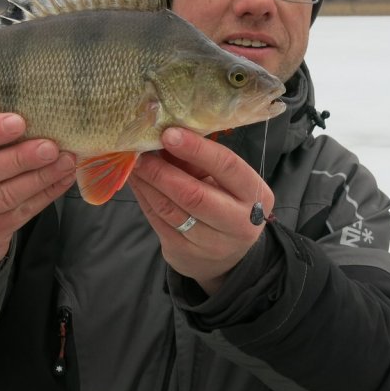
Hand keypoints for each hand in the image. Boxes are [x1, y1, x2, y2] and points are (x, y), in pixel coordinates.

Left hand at [128, 127, 271, 295]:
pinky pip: (158, 222)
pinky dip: (143, 198)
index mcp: (256, 195)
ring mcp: (212, 244)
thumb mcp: (224, 181)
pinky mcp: (185, 254)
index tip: (169, 134)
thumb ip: (200, 162)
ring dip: (147, 184)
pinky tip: (136, 183)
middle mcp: (239, 223)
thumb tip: (165, 137)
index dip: (197, 149)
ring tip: (134, 164)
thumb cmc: (226, 203)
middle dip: (162, 171)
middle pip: (194, 195)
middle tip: (140, 153)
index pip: (227, 166)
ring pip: (171, 210)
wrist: (227, 256)